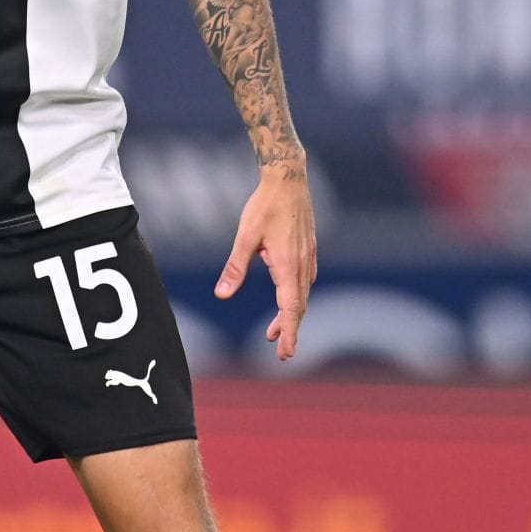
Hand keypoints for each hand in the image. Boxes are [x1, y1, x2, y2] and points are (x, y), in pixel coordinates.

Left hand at [215, 154, 317, 359]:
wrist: (288, 178)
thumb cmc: (265, 205)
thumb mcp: (244, 237)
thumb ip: (235, 268)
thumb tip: (221, 294)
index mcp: (288, 265)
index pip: (290, 308)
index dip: (288, 332)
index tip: (286, 353)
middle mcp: (303, 264)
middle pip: (298, 306)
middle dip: (289, 329)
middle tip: (281, 352)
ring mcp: (308, 257)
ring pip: (302, 294)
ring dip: (291, 314)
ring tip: (276, 330)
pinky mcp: (308, 250)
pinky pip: (304, 281)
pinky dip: (295, 297)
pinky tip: (286, 298)